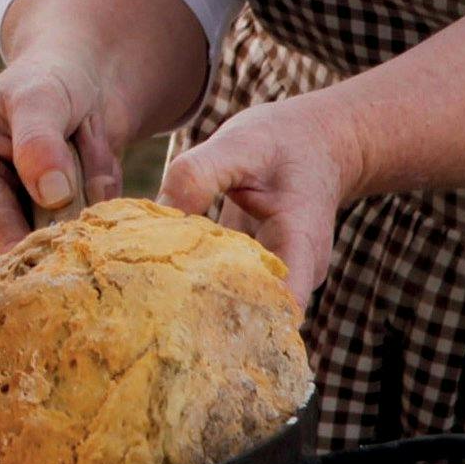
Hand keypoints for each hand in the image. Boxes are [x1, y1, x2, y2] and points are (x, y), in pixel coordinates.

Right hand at [0, 57, 127, 250]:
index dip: (17, 237)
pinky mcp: (73, 214)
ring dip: (92, 186)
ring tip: (88, 135)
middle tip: (84, 166)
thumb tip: (52, 193)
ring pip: (69, 228)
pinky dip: (108, 187)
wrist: (89, 71)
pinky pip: (98, 220)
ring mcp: (37, 211)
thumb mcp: (39, 98)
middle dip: (67, 207)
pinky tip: (102, 158)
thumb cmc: (49, 76)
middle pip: (29, 234)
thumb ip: (38, 142)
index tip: (49, 252)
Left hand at [159, 96, 359, 306]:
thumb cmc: (282, 142)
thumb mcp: (240, 144)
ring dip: (199, 306)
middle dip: (209, 322)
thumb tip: (159, 213)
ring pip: (240, 306)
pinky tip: (159, 284)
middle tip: (153, 317)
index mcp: (301, 244)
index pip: (282, 304)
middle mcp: (296, 271)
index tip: (192, 322)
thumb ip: (200, 174)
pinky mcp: (257, 271)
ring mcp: (277, 275)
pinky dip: (198, 286)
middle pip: (257, 316)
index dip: (243, 322)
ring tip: (150, 306)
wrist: (314, 141)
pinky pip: (229, 289)